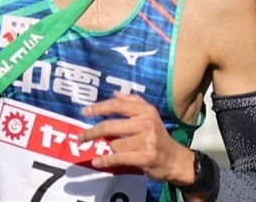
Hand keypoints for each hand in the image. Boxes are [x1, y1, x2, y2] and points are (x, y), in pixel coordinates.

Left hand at [79, 92, 194, 184]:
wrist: (174, 159)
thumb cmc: (158, 136)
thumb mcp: (150, 115)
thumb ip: (133, 102)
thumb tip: (115, 94)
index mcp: (146, 111)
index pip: (118, 106)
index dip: (99, 108)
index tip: (84, 112)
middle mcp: (146, 123)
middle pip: (111, 126)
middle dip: (93, 132)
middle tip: (81, 137)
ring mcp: (146, 141)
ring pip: (114, 144)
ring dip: (112, 148)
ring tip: (120, 151)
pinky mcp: (144, 157)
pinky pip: (117, 158)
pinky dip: (105, 161)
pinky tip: (97, 162)